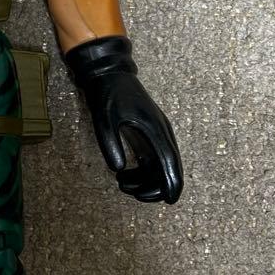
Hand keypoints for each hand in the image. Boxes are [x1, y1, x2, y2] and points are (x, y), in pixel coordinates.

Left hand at [65, 36, 182, 204]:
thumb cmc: (107, 94)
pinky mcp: (147, 135)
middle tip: (134, 194)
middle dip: (155, 187)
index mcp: (155, 128)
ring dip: (145, 180)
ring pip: (160, 166)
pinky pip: (151, 160)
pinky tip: (122, 175)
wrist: (109, 74)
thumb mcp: (103, 118)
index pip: (169, 161)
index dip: (171, 182)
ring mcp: (156, 134)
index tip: (170, 201)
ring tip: (122, 184)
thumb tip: (118, 169)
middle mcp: (161, 132)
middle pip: (169, 167)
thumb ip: (109, 143)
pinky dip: (141, 172)